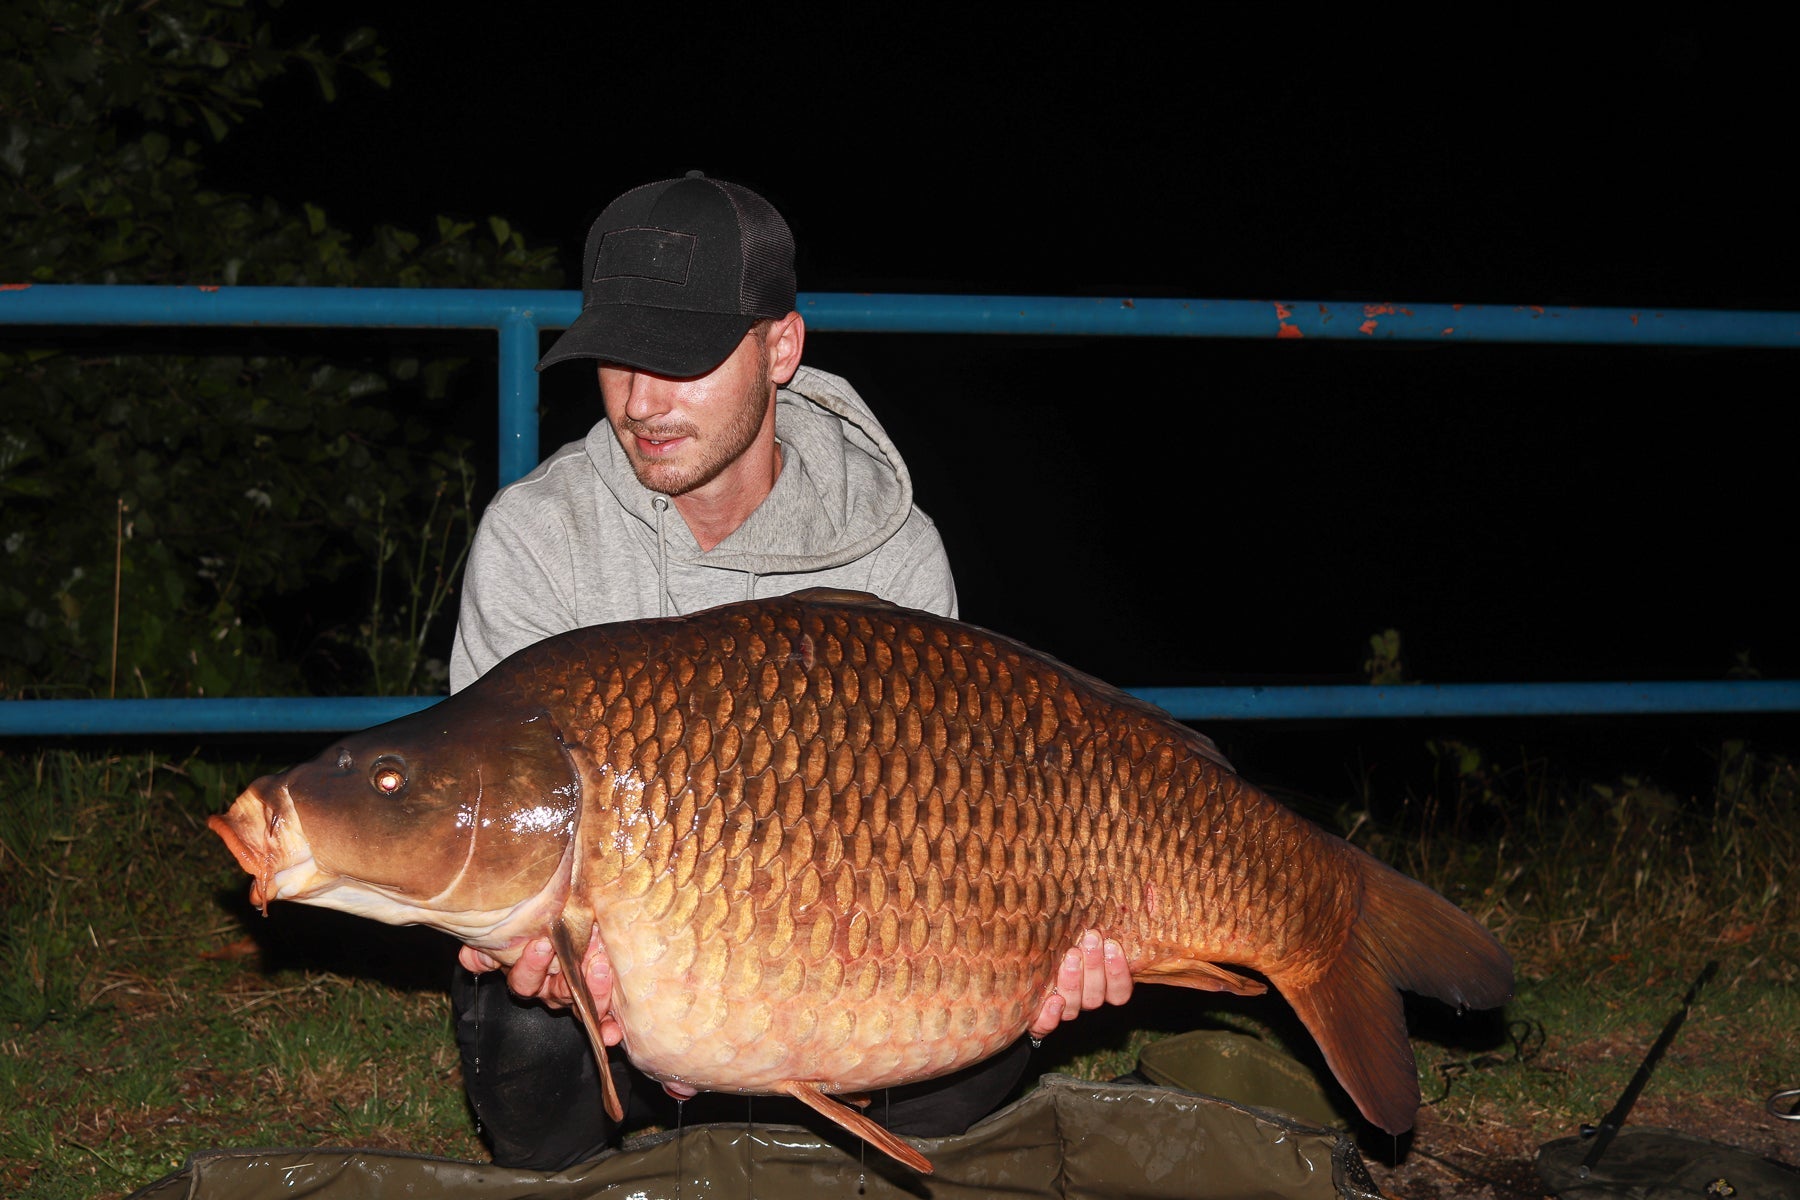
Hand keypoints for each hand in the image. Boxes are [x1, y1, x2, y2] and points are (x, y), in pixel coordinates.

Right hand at [458, 931, 622, 1045]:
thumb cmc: (544, 930)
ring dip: (593, 992)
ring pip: (581, 1003)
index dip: (530, 966)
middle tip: (575, 956)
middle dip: (562, 978)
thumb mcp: (516, 935)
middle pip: (553, 993)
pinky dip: (608, 1028)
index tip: (541, 944)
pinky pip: (603, 1020)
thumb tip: (469, 958)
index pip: (524, 980)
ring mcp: (576, 999)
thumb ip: (491, 948)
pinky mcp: (599, 1004)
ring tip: (601, 970)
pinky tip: (613, 1032)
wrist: (578, 927)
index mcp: (531, 977)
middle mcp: (552, 991)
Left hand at [1028, 929, 1132, 1040]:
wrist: (1020, 974)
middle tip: (1090, 940)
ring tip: (1070, 955)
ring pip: (1075, 1006)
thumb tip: (1108, 889)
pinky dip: (1050, 1017)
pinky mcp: (1039, 1020)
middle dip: (1095, 967)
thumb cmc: (1059, 942)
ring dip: (1074, 981)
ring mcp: (1063, 1010)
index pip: (1120, 991)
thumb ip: (1093, 927)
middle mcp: (1084, 1000)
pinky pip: (1046, 1027)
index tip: (1113, 945)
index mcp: (1101, 986)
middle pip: (1096, 996)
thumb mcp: (1077, 934)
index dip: (1119, 973)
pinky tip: (1052, 1001)